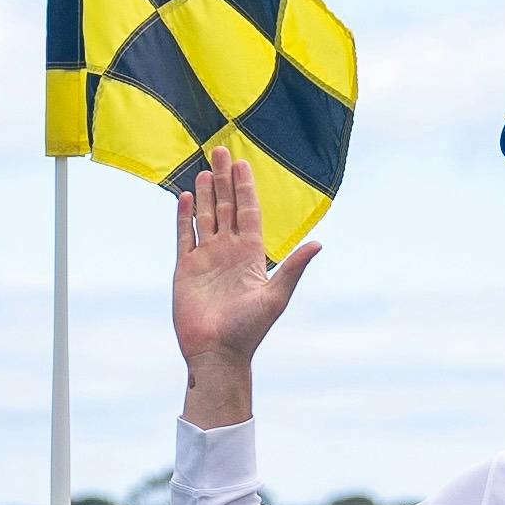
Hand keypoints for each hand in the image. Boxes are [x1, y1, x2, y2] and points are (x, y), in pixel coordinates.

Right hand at [170, 138, 316, 427]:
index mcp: (251, 256)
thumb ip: (294, 268)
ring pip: (206, 217)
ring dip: (206, 193)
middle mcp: (229, 252)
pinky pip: (184, 236)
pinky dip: (185, 217)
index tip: (244, 164)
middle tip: (222, 151)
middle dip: (224, 180)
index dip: (245, 189)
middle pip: (226, 208)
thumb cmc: (249, 330)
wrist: (217, 353)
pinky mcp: (186, 269)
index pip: (249, 213)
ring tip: (205, 169)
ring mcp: (206, 259)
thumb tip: (320, 244)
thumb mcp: (276, 296)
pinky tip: (186, 197)